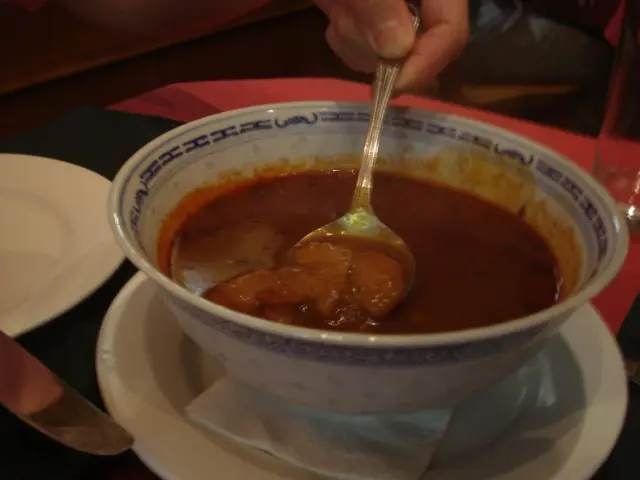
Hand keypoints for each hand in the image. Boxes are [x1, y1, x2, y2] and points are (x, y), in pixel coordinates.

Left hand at [314, 0, 468, 91]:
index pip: (450, 30)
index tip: (393, 83)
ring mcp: (396, 11)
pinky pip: (365, 50)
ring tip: (338, 7)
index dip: (427, 60)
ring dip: (355, 41)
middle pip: (418, 50)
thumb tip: (398, 48)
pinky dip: (345, 40)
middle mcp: (422, 1)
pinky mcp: (372, 18)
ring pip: (387, 57)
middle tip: (343, 18)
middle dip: (375, 46)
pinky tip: (336, 12)